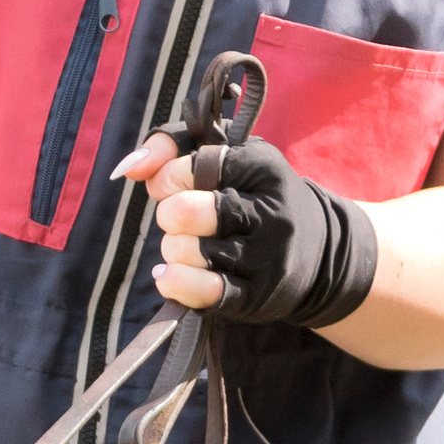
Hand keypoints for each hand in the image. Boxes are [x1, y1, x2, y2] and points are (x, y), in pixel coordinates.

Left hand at [114, 129, 376, 327]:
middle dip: (168, 214)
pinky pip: (201, 292)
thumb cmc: (252, 194)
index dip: (169, 176)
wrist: (316, 251)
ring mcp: (266, 259)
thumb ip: (170, 146)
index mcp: (265, 169)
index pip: (196, 166)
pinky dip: (174, 282)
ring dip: (172, 249)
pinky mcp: (256, 297)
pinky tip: (169, 274)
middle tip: (178, 217)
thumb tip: (126, 169)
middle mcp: (271, 214)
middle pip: (184, 212)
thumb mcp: (225, 155)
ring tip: (187, 245)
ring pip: (185, 253)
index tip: (171, 184)